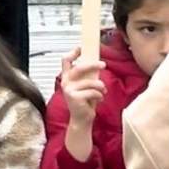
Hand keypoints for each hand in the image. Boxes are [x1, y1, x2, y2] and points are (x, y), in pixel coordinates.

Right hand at [59, 46, 106, 160]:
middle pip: (80, 67)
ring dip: (101, 87)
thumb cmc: (84, 103)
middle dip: (93, 65)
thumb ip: (87, 76)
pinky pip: (93, 92)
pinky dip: (100, 95)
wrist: (81, 120)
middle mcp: (66, 82)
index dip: (73, 53)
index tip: (81, 48)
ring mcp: (69, 89)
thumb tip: (97, 64)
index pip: (65, 60)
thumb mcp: (85, 86)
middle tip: (103, 65)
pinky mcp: (75, 97)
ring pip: (91, 82)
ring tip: (102, 91)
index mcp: (67, 77)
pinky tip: (99, 99)